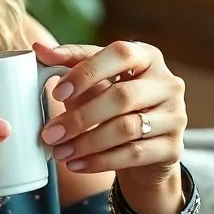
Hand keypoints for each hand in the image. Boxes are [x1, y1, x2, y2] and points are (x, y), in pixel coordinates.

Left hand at [34, 40, 185, 189]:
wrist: (145, 149)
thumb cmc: (114, 105)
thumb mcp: (94, 82)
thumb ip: (70, 63)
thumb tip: (39, 49)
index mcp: (147, 56)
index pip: (120, 53)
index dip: (87, 71)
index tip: (57, 92)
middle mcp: (167, 83)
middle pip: (122, 96)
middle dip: (80, 117)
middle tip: (50, 133)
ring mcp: (175, 116)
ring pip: (127, 129)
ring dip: (86, 143)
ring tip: (59, 151)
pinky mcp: (174, 148)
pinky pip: (134, 154)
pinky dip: (100, 161)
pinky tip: (77, 164)